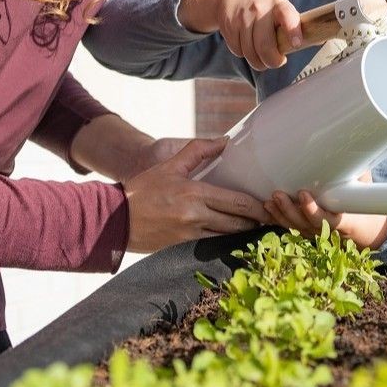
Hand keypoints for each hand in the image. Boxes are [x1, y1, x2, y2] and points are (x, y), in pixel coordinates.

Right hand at [123, 137, 272, 252]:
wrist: (113, 220)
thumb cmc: (142, 191)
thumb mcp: (169, 166)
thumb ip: (197, 151)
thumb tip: (224, 140)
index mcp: (195, 194)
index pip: (237, 202)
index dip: (258, 207)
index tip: (272, 206)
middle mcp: (196, 216)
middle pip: (238, 222)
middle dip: (258, 221)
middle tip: (273, 218)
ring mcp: (190, 234)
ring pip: (228, 235)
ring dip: (244, 232)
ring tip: (259, 226)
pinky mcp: (184, 246)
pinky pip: (213, 243)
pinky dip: (227, 239)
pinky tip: (236, 236)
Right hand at [178, 0, 301, 70]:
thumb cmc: (263, 6)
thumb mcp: (280, 8)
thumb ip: (295, 24)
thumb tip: (319, 40)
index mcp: (279, 5)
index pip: (287, 16)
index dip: (292, 31)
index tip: (296, 44)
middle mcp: (259, 9)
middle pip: (265, 46)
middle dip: (272, 61)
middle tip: (276, 62)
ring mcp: (242, 17)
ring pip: (250, 53)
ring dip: (257, 61)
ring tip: (261, 56)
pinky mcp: (229, 26)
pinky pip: (238, 51)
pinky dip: (243, 53)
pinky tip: (246, 44)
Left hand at [265, 172, 386, 249]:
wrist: (360, 224)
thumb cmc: (360, 200)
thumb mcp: (364, 187)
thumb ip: (357, 173)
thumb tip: (351, 152)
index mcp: (343, 220)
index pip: (326, 219)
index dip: (312, 210)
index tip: (304, 194)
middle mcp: (325, 229)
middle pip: (304, 223)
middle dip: (289, 209)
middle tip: (278, 194)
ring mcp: (313, 231)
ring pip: (294, 226)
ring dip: (280, 213)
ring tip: (271, 199)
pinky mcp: (304, 230)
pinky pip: (289, 226)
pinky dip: (277, 218)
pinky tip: (268, 207)